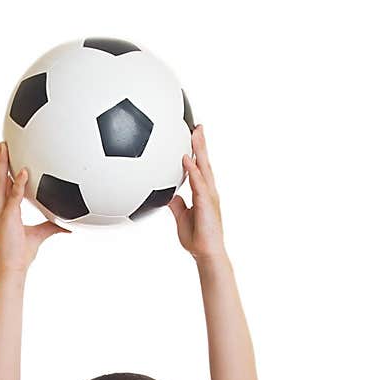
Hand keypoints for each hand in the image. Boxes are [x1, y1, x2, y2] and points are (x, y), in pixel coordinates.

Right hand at [0, 142, 70, 272]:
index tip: (7, 156)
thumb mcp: (40, 235)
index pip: (2, 186)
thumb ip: (52, 226)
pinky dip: (20, 184)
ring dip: (2, 164)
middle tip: (2, 143)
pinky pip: (13, 197)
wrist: (13, 268)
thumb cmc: (22, 255)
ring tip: (4, 147)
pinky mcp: (6, 217)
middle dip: (0, 161)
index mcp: (2, 210)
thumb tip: (69, 225)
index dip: (4, 171)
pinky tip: (26, 172)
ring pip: (0, 183)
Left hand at [167, 125, 226, 261]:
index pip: (200, 168)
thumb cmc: (197, 239)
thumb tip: (169, 196)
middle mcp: (208, 191)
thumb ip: (176, 205)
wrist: (205, 254)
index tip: (193, 136)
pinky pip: (198, 183)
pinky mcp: (207, 203)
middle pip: (205, 162)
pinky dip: (192, 170)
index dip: (197, 152)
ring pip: (204, 168)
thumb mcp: (181, 218)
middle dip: (201, 143)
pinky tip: (185, 158)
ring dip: (200, 149)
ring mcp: (209, 196)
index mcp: (203, 193)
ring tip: (195, 132)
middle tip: (197, 125)